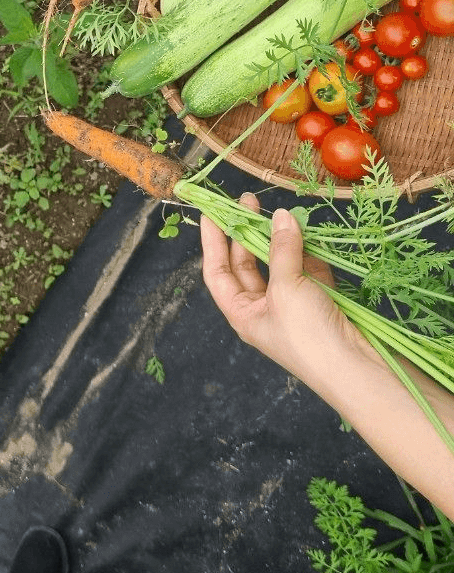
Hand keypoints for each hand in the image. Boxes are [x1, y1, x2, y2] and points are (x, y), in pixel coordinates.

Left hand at [200, 192, 375, 381]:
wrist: (361, 372)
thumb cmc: (309, 336)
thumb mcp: (287, 289)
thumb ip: (282, 250)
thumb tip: (281, 217)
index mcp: (242, 313)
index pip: (217, 272)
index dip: (213, 242)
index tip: (211, 213)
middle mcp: (263, 310)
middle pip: (247, 265)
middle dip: (247, 233)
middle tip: (250, 201)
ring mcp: (293, 307)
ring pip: (281, 265)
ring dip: (281, 239)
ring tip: (281, 211)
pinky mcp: (322, 303)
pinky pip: (310, 270)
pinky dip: (310, 251)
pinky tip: (309, 230)